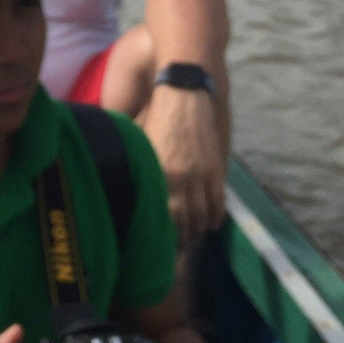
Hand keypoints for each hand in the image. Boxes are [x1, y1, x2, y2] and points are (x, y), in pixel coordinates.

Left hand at [138, 86, 225, 245]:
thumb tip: (125, 183)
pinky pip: (218, 200)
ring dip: (198, 230)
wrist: (182, 94)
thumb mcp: (140, 145)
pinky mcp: (215, 168)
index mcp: (157, 173)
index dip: (160, 231)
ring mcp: (200, 174)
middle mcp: (179, 178)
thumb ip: (137, 165)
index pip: (160, 213)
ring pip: (202, 214)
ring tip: (193, 239)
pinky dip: (216, 215)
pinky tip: (212, 225)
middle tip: (176, 248)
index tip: (156, 241)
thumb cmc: (153, 117)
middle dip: (180, 237)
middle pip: (182, 220)